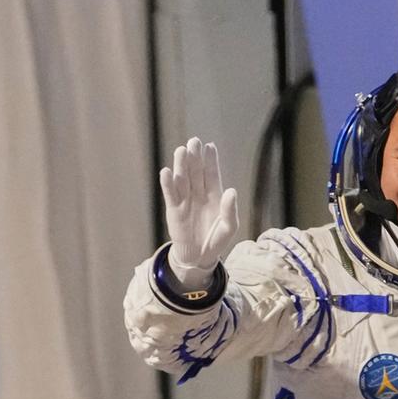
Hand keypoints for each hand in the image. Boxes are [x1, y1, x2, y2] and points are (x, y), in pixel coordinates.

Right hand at [159, 136, 238, 287]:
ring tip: (181, 150)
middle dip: (195, 157)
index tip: (210, 146)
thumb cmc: (216, 241)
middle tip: (194, 141)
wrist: (198, 257)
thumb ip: (230, 211)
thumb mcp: (229, 228)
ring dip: (181, 165)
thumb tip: (231, 191)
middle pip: (196, 171)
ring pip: (182, 178)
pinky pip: (170, 194)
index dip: (210, 160)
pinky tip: (166, 171)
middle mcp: (198, 193)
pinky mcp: (174, 209)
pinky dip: (168, 183)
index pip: (212, 174)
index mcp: (214, 195)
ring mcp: (185, 200)